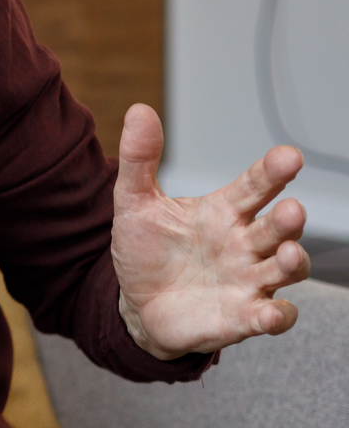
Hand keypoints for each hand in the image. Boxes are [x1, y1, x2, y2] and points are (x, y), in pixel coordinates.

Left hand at [112, 103, 310, 359]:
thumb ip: (140, 161)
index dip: (273, 172)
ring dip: (292, 262)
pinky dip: (278, 315)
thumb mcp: (136, 205)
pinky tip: (272, 312)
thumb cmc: (147, 252)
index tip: (289, 157)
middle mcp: (245, 244)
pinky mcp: (243, 317)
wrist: (137, 304)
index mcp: (224, 212)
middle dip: (289, 220)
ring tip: (286, 254)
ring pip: (287, 268)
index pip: (256, 186)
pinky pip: (273, 316)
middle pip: (278, 227)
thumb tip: (138, 110)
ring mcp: (249, 280)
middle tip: (290, 210)